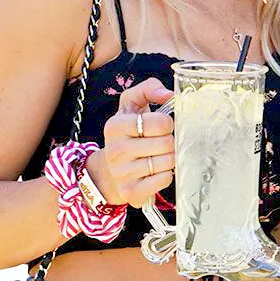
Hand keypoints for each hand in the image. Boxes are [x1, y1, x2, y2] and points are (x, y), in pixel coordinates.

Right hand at [86, 77, 175, 208]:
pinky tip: (156, 171)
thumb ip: (149, 89)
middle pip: (166, 143)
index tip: (160, 126)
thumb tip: (169, 95)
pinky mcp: (131, 191)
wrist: (109, 170)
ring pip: (167, 162)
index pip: (160, 122)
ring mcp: (122, 173)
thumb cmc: (128, 133)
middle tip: (160, 143)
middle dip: (169, 142)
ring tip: (158, 156)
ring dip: (169, 158)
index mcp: (116, 125)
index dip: (167, 123)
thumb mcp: (132, 105)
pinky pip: (164, 180)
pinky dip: (166, 175)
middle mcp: (116, 149)